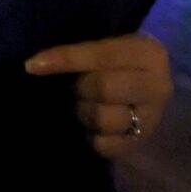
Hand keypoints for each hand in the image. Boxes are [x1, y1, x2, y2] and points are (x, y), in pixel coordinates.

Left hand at [25, 34, 172, 158]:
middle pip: (103, 88)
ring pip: (102, 119)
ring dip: (84, 111)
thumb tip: (36, 65)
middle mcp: (158, 86)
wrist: (150, 83)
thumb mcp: (111, 45)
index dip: (65, 59)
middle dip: (80, 87)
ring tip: (86, 103)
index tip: (32, 65)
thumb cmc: (122, 59)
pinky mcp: (142, 145)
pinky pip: (104, 145)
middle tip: (76, 85)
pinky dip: (91, 135)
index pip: (100, 54)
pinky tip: (93, 124)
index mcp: (149, 53)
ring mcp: (152, 119)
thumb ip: (83, 52)